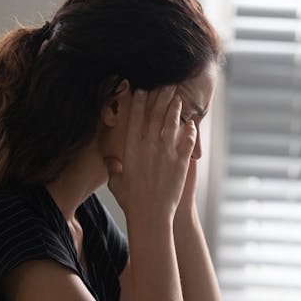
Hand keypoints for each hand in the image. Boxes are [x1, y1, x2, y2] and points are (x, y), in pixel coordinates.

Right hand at [106, 86, 197, 222]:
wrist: (150, 215)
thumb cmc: (131, 201)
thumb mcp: (116, 183)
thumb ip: (113, 168)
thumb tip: (110, 160)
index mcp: (131, 149)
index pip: (134, 119)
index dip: (138, 102)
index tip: (141, 89)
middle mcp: (148, 147)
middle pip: (155, 116)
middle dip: (160, 97)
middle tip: (166, 85)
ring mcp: (166, 153)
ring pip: (171, 124)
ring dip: (175, 109)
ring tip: (178, 98)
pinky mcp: (181, 162)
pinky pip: (187, 141)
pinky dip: (190, 131)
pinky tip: (191, 124)